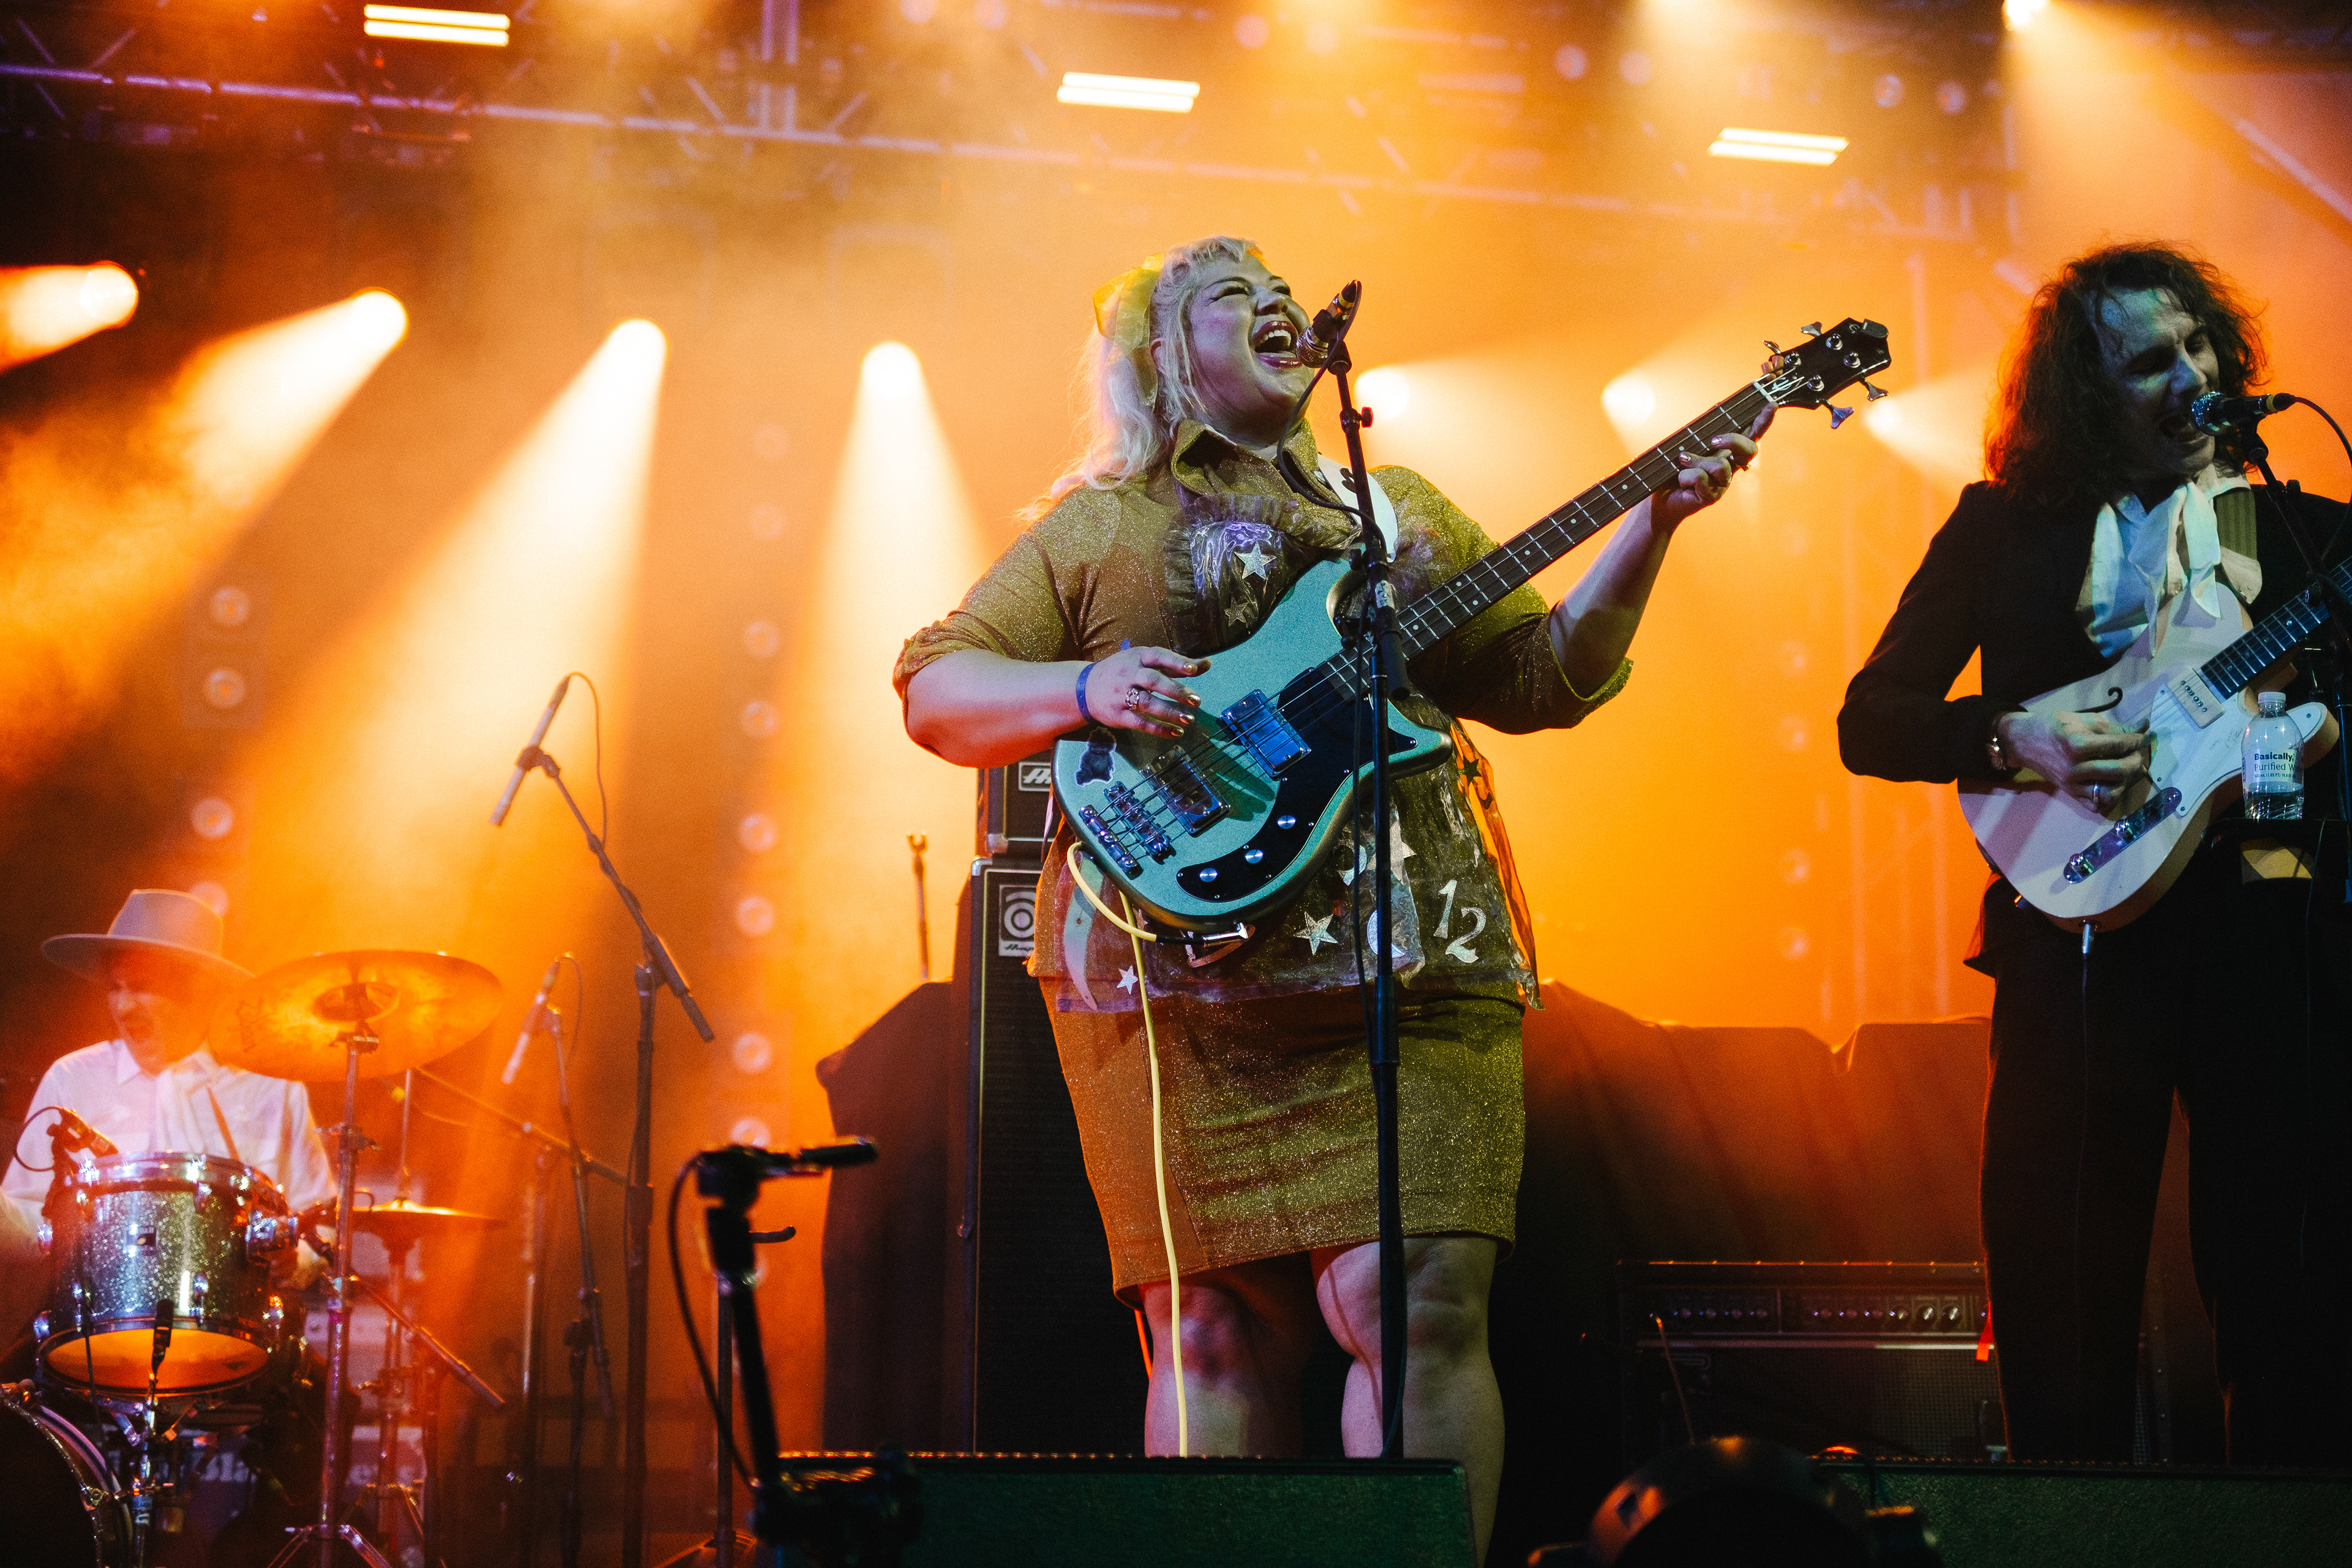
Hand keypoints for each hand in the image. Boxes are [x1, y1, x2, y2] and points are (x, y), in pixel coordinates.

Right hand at [1083, 645, 1208, 738]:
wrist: (1086, 688)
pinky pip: (1139, 723)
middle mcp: (1128, 674)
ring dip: (1169, 712)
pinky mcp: (1117, 715)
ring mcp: (1121, 695)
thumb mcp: (1146, 662)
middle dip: (1175, 691)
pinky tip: (1175, 732)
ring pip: (1146, 703)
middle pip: (1153, 681)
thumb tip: (1207, 663)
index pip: (1158, 656)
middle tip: (1196, 701)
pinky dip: (1158, 729)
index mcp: (1137, 657)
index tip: (1193, 670)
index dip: (1176, 662)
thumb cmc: (1124, 671)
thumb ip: (1176, 665)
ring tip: (1189, 719)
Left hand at [1654, 405, 1774, 528]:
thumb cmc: (1675, 469)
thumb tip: (1719, 406)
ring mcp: (1722, 484)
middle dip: (1733, 441)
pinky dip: (1685, 476)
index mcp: (1728, 453)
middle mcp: (1730, 468)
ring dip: (1696, 461)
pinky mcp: (1711, 497)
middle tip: (1712, 441)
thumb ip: (1705, 429)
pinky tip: (1681, 482)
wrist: (1660, 499)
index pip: (1751, 435)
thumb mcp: (1689, 443)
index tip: (1771, 403)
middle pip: (1750, 450)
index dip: (1763, 421)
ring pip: (1720, 465)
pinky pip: (1701, 478)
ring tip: (1683, 463)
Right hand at [1998, 709, 2149, 810]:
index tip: (2146, 736)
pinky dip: (2109, 798)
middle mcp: (2075, 767)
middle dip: (2137, 760)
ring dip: (2126, 782)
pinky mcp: (2070, 794)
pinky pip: (2096, 805)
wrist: (2026, 742)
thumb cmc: (2055, 726)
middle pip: (2119, 770)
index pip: (2119, 745)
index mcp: (2077, 744)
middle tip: (2139, 753)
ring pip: (2111, 792)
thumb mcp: (2083, 719)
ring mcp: (2073, 784)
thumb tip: (2142, 729)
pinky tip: (2113, 784)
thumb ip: (2113, 727)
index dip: (2138, 740)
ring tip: (2129, 770)